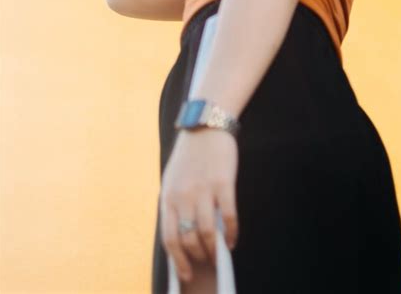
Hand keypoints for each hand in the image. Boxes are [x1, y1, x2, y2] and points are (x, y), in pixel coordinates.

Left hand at [160, 127, 238, 282]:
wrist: (205, 126)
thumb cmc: (189, 154)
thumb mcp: (172, 179)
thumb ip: (175, 205)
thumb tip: (182, 236)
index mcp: (168, 196)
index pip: (169, 238)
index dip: (177, 260)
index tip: (185, 274)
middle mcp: (183, 196)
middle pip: (189, 239)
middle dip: (198, 257)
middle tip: (206, 263)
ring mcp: (203, 190)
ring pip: (208, 232)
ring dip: (214, 250)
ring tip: (219, 255)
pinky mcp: (223, 183)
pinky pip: (228, 217)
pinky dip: (232, 233)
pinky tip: (233, 240)